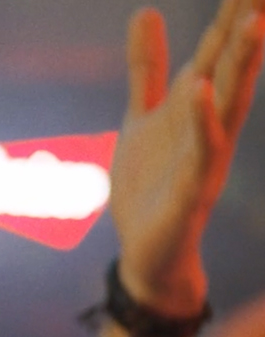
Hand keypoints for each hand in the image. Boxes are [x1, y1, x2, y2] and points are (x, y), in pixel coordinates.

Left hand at [112, 0, 264, 313]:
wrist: (147, 252)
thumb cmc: (151, 182)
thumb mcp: (142, 115)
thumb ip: (148, 68)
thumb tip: (147, 11)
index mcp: (197, 104)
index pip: (219, 49)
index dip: (233, 10)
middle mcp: (211, 124)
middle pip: (232, 66)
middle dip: (249, 25)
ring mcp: (206, 156)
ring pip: (230, 102)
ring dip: (243, 64)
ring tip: (253, 20)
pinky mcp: (192, 189)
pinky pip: (202, 149)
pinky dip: (202, 120)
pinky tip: (201, 90)